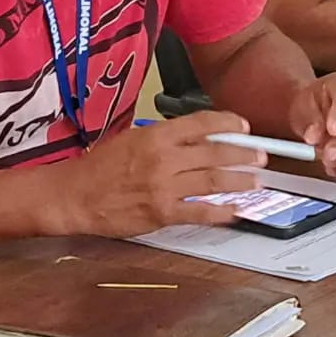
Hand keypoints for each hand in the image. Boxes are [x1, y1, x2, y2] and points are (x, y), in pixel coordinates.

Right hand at [56, 111, 264, 236]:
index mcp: (156, 135)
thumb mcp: (133, 138)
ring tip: (256, 181)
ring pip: (213, 182)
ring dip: (239, 181)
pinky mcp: (161, 213)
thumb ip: (166, 137)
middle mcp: (164, 158)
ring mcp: (164, 187)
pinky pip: (199, 212)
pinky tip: (235, 210)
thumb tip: (199, 137)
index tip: (243, 127)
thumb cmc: (101, 166)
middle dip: (243, 154)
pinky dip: (220, 211)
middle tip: (261, 155)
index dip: (228, 124)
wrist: (74, 196)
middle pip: (215, 153)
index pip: (202, 123)